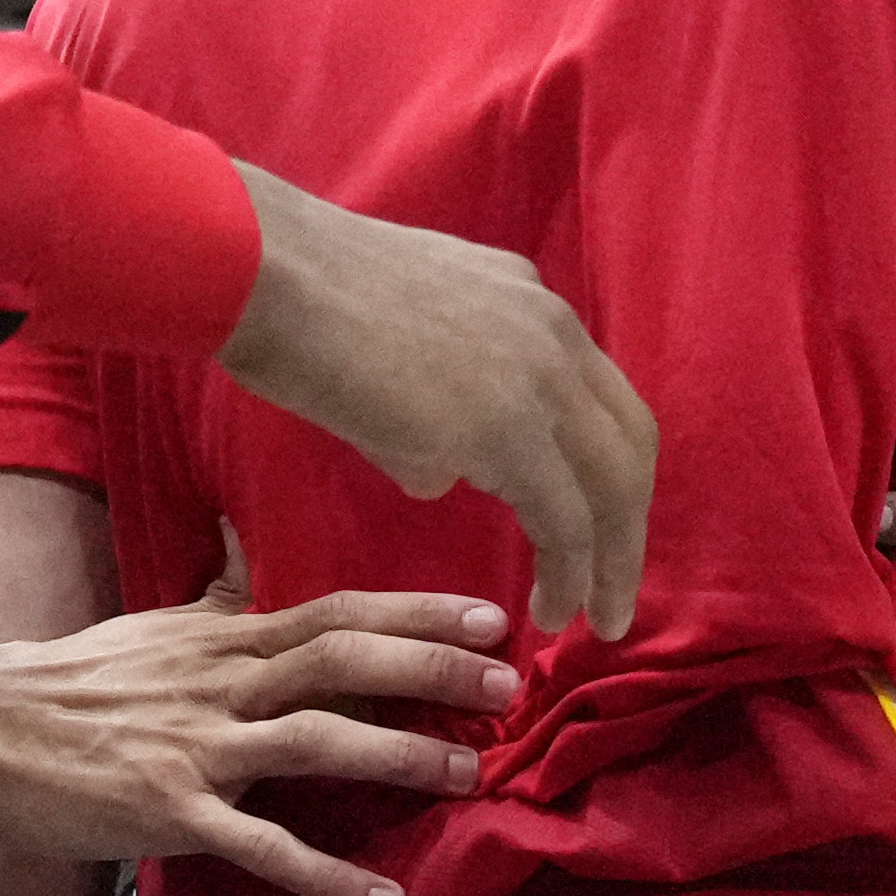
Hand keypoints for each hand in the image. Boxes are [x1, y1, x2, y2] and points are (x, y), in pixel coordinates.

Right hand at [0, 564, 518, 895]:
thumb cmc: (60, 687)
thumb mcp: (150, 635)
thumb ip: (211, 617)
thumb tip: (250, 579)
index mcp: (219, 640)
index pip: (334, 611)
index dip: (415, 610)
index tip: (491, 612)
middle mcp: (218, 682)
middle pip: (343, 659)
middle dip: (432, 666)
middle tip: (510, 682)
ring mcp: (195, 746)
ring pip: (316, 739)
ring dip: (398, 754)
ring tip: (468, 772)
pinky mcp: (167, 811)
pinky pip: (261, 846)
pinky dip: (326, 875)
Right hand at [216, 165, 655, 640]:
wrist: (265, 274)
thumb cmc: (297, 297)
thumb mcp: (400, 327)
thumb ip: (441, 389)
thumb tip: (444, 463)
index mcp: (528, 299)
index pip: (597, 394)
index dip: (603, 468)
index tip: (594, 523)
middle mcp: (551, 331)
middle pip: (628, 441)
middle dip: (630, 524)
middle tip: (618, 588)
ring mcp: (534, 376)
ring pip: (611, 486)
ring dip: (612, 562)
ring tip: (595, 620)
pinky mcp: (504, 427)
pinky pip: (563, 519)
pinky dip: (570, 572)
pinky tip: (549, 609)